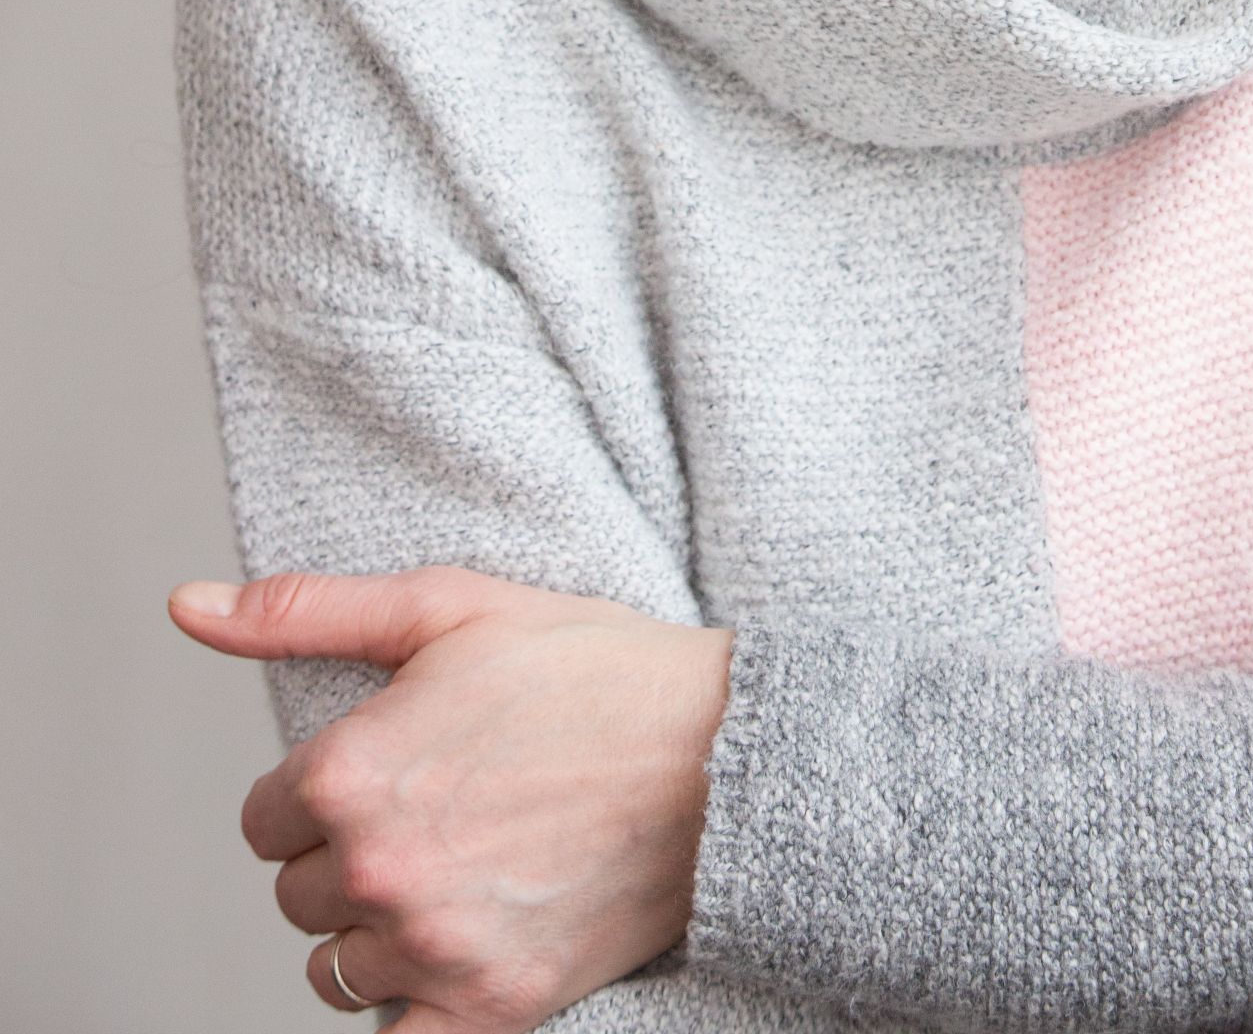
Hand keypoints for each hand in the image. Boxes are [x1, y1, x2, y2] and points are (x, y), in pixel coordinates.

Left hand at [168, 566, 733, 1030]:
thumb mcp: (448, 605)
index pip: (265, 821)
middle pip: (298, 898)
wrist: (722, 757)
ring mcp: (432, 949)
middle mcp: (377, 871)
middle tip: (442, 811)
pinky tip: (460, 948)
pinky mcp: (490, 1010)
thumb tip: (185, 604)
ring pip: (337, 972)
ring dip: (379, 933)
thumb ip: (304, 610)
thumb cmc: (591, 668)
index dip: (326, 791)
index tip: (396, 768)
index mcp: (350, 772)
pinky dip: (413, 1005)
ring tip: (460, 873)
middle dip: (350, 859)